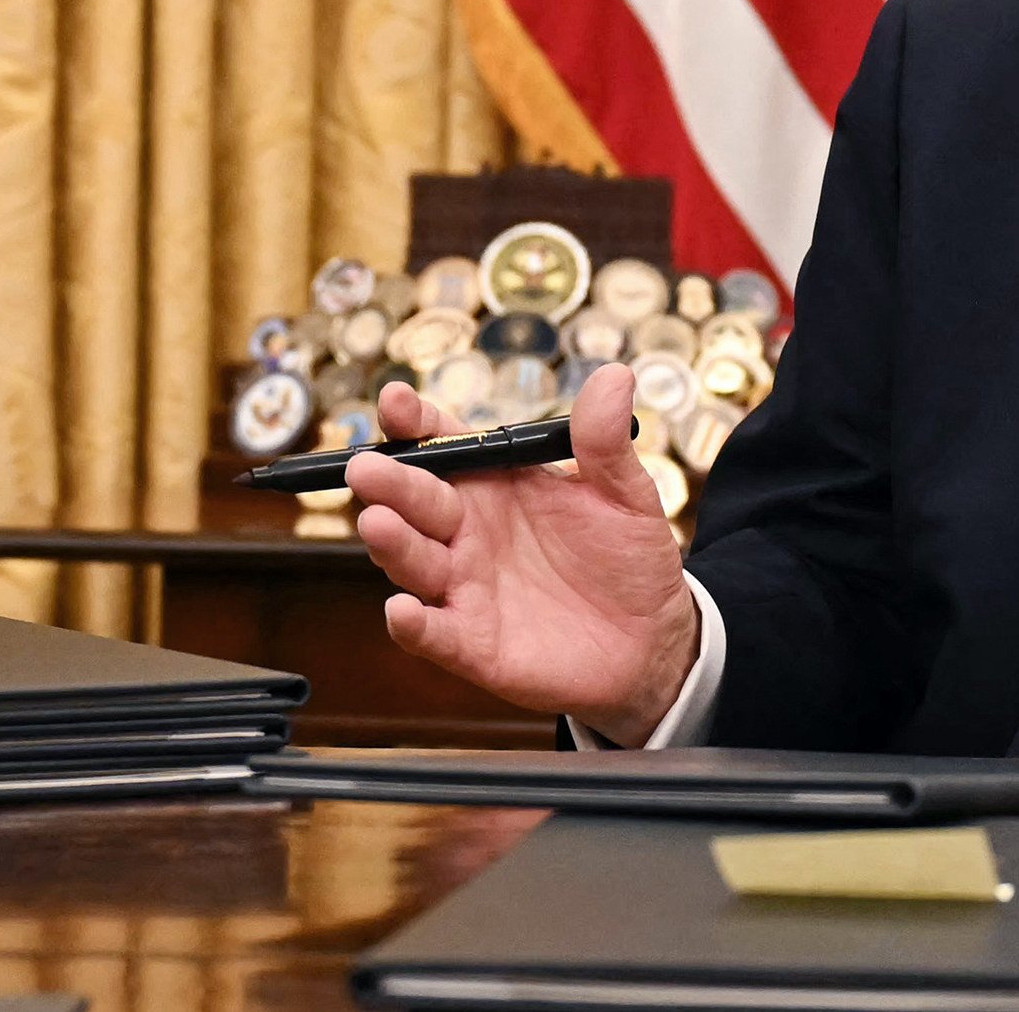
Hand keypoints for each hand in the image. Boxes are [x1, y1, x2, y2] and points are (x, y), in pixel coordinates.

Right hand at [348, 364, 699, 746]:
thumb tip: (614, 376)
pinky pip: (434, 633)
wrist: (651, 638)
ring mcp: (466, 587)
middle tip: (367, 467)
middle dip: (391, 482)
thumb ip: (605, 442)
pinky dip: (413, 624)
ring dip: (393, 543)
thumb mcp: (625, 494)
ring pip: (414, 561)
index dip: (418, 423)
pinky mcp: (472, 643)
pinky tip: (402, 611)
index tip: (396, 400)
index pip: (447, 445)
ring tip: (378, 522)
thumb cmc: (628, 559)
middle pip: (419, 501)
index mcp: (499, 486)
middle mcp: (469, 533)